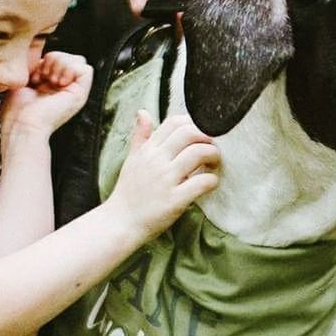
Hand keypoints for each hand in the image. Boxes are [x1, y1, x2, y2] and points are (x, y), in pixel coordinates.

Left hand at [0, 52, 92, 144]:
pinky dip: (70, 69)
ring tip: (50, 80)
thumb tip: (41, 55)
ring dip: (60, 64)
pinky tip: (58, 82)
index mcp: (54, 86)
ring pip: (78, 59)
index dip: (45, 60)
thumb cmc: (17, 111)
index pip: (59, 57)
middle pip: (70, 56)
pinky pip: (86, 68)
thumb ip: (36, 67)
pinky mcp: (80, 94)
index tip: (34, 75)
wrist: (21, 125)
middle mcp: (67, 88)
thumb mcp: (24, 81)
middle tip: (43, 77)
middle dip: (53, 59)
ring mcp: (75, 92)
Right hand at [107, 111, 219, 239]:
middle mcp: (156, 161)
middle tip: (212, 148)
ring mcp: (166, 180)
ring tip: (214, 164)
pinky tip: (211, 183)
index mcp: (148, 150)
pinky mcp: (175, 200)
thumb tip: (143, 112)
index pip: (174, 123)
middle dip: (207, 138)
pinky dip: (212, 180)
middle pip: (189, 134)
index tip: (200, 135)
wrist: (120, 223)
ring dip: (214, 156)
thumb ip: (141, 136)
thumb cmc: (128, 192)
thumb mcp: (132, 160)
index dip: (193, 124)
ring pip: (199, 154)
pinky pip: (202, 183)